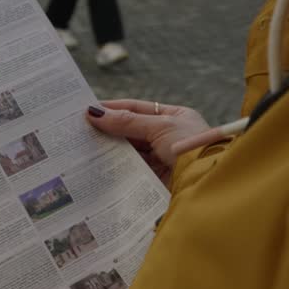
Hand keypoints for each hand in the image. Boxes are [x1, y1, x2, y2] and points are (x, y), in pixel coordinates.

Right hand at [86, 100, 212, 182]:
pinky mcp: (155, 178)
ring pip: (129, 150)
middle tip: (80, 129)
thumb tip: (95, 113)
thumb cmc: (191, 146)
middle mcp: (167, 136)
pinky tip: (99, 164)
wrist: (208, 180)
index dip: (112, 109)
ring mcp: (161, 158)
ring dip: (110, 149)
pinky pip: (132, 169)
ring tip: (85, 146)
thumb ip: (127, 121)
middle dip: (108, 130)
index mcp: (174, 117)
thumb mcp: (160, 126)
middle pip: (130, 130)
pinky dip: (116, 167)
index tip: (88, 110)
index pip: (136, 109)